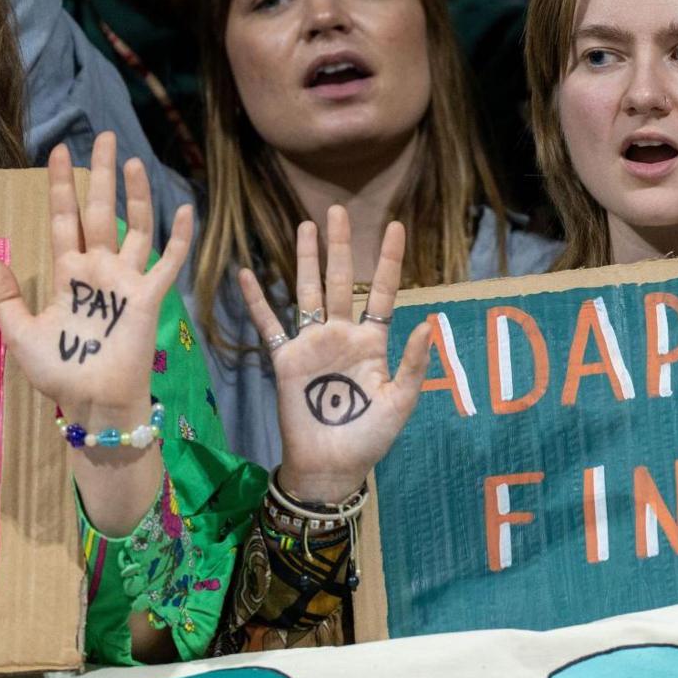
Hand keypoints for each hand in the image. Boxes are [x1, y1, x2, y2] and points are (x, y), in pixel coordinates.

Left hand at [0, 133, 193, 429]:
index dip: (60, 186)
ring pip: (135, 227)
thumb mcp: (21, 335)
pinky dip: (179, 237)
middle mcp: (99, 269)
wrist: (92, 404)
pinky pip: (168, 262)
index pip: (64, 219)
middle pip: (101, 211)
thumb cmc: (59, 373)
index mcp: (69, 274)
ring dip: (136, 195)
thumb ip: (5, 299)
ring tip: (133, 161)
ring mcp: (125, 281)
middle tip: (103, 138)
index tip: (57, 152)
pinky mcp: (148, 297)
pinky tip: (184, 209)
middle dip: (101, 174)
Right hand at [240, 206, 432, 505]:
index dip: (389, 260)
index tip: (396, 225)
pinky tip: (247, 273)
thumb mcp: (400, 403)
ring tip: (306, 226)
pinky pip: (270, 324)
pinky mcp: (285, 360)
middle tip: (338, 210)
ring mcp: (311, 345)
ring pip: (306, 292)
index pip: (381, 291)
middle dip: (341, 246)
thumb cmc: (369, 438)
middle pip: (340, 280)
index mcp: (372, 343)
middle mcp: (342, 335)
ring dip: (305, 260)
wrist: (330, 468)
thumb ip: (413, 364)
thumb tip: (431, 324)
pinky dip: (257, 300)